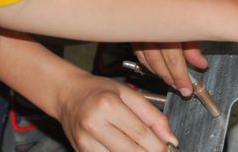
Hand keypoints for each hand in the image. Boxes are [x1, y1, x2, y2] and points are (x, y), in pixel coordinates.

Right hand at [55, 72, 177, 151]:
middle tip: (159, 149)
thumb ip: (152, 115)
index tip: (168, 147)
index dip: (159, 145)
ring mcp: (85, 142)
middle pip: (131, 151)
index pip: (140, 134)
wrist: (67, 95)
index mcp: (108, 105)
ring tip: (142, 147)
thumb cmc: (98, 91)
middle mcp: (94, 125)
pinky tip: (126, 148)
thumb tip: (169, 138)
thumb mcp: (129, 94)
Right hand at [132, 0, 207, 97]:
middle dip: (170, 78)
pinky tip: (156, 67)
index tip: (187, 89)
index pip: (171, 58)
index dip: (180, 76)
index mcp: (161, 22)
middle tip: (182, 90)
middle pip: (157, 62)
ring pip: (146, 58)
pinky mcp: (132, 23)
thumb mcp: (190, 4)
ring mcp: (136, 25)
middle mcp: (145, 26)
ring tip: (172, 81)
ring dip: (159, 72)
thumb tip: (199, 62)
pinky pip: (139, 49)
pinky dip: (148, 61)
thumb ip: (193, 37)